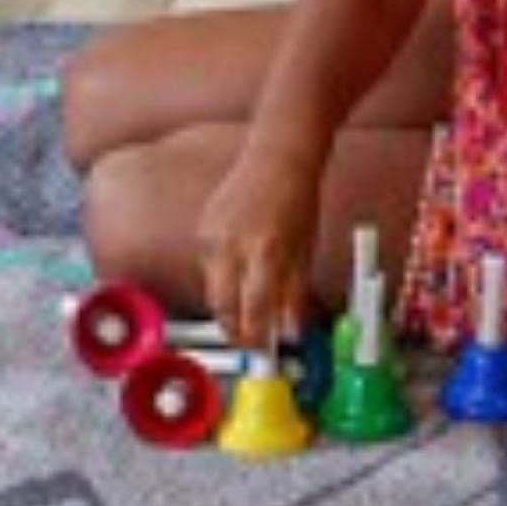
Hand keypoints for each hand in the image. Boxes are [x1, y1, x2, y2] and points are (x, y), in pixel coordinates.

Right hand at [194, 142, 322, 361]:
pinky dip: (223, 278)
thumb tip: (289, 329)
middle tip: (249, 340)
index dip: (256, 335)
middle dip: (234, 328)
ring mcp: (212, 238)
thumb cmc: (297, 198)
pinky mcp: (201, 231)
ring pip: (213, 289)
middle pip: (223, 306)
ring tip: (248, 306)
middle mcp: (233, 245)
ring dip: (229, 303)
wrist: (276, 157)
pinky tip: (239, 270)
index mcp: (266, 250)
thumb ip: (294, 292)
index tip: (262, 348)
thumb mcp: (305, 249)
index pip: (254, 308)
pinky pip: (208, 268)